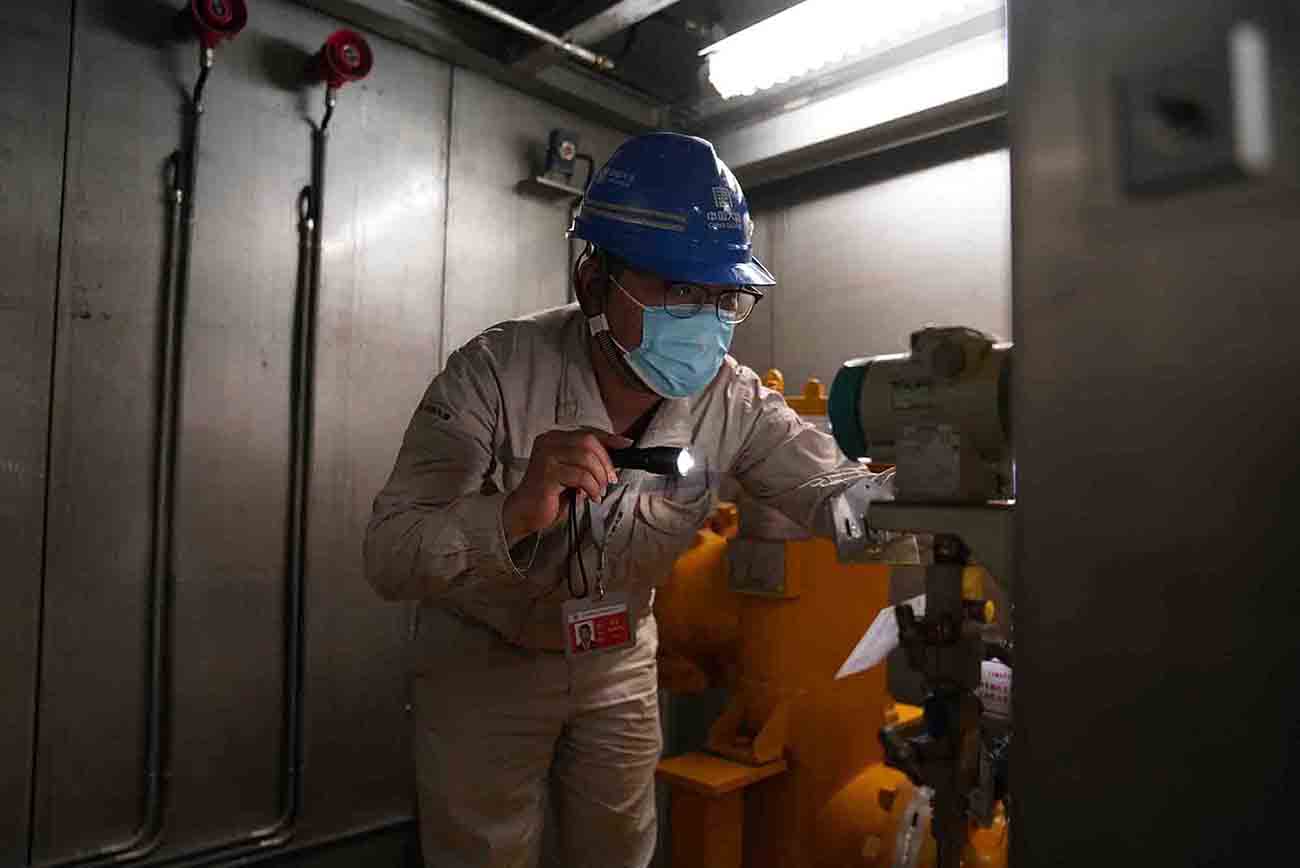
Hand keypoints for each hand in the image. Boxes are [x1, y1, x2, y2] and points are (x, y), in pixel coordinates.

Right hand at [503, 429, 632, 542]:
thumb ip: (587, 462)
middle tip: (610, 479)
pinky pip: (580, 476)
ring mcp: (546, 456)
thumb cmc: (549, 495)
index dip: (609, 439)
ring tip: (598, 490)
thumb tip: (613, 458)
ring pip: (586, 457)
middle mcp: (548, 442)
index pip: (587, 433)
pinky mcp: (547, 473)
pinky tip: (591, 497)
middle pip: (588, 441)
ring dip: (599, 477)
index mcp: (554, 439)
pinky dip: (591, 487)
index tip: (626, 444)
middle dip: (605, 462)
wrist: (525, 512)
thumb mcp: (572, 474)